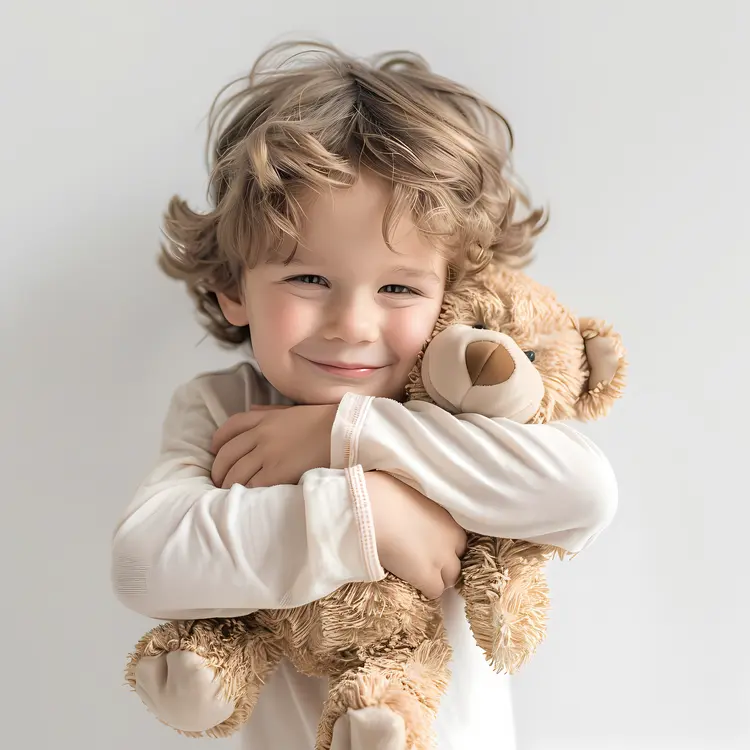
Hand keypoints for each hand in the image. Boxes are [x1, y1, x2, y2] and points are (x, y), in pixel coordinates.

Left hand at [211, 404, 337, 488]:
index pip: (231, 427)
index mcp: (265, 418)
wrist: (343, 431)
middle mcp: (261, 434)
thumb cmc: (324, 421)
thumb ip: (271, 411)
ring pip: (235, 473)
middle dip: (218, 470)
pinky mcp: (277, 472)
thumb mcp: (293, 410)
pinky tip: (245, 499)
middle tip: (218, 481)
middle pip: (226, 454)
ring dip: (227, 485)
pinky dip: (245, 493)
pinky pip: (252, 485)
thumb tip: (254, 410)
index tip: (214, 452)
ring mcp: (268, 453)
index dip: (217, 441)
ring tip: (228, 494)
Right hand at [364, 471, 466, 599]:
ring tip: (415, 574)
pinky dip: (425, 589)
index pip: (458, 540)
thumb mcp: (409, 493)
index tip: (429, 546)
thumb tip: (408, 507)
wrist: (373, 510)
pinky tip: (410, 582)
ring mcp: (441, 559)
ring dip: (436, 578)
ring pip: (449, 579)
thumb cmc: (382, 493)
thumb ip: (417, 506)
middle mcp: (451, 539)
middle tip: (422, 561)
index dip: (444, 546)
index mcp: (448, 517)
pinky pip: (435, 591)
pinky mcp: (427, 576)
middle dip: (443, 564)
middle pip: (457, 561)